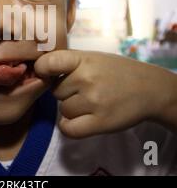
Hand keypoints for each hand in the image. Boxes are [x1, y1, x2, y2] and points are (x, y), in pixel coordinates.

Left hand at [34, 50, 176, 138]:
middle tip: (83, 89)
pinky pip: (68, 129)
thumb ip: (66, 62)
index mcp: (83, 59)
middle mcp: (87, 79)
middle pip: (55, 91)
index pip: (48, 63)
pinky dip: (69, 126)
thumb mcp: (92, 58)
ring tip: (89, 102)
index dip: (42, 70)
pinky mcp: (100, 123)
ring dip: (71, 108)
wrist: (149, 88)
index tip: (46, 74)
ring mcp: (94, 101)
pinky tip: (78, 119)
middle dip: (65, 91)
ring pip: (62, 109)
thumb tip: (38, 72)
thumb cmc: (115, 71)